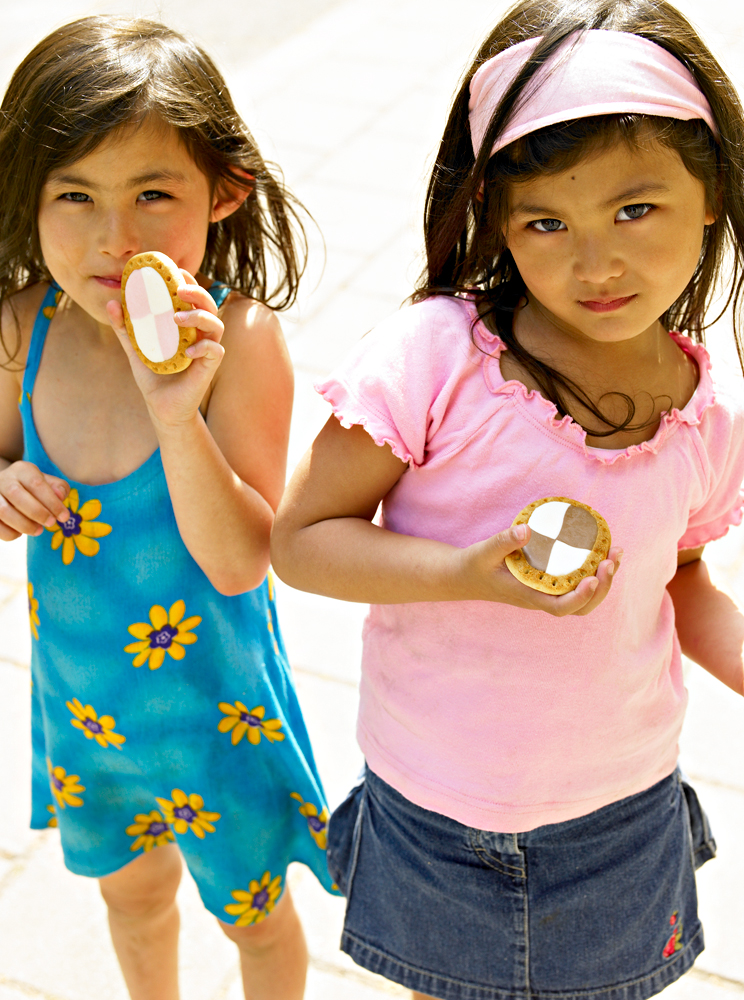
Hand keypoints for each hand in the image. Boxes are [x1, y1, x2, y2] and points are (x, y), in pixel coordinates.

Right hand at [0, 460, 69, 539]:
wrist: (8, 490)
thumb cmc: (33, 488)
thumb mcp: (48, 483)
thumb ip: (58, 488)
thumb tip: (60, 496)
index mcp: (22, 470)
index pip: (36, 483)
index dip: (52, 502)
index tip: (64, 517)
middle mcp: (4, 479)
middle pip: (16, 494)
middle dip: (37, 512)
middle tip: (51, 523)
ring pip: (3, 510)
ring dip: (24, 524)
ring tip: (38, 530)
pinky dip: (10, 533)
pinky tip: (20, 533)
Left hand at [106, 270, 224, 429]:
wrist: (161, 407)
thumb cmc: (153, 375)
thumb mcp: (134, 348)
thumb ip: (124, 327)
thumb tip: (111, 302)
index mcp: (185, 324)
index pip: (192, 296)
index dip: (187, 280)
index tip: (174, 270)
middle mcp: (199, 333)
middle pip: (208, 304)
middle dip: (198, 292)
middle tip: (179, 289)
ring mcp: (206, 349)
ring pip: (216, 324)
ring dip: (200, 316)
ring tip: (178, 318)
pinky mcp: (209, 367)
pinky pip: (214, 350)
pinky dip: (203, 346)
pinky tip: (188, 350)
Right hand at [457, 523, 621, 615]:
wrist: (464, 577)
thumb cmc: (474, 565)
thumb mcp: (484, 551)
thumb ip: (504, 541)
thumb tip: (527, 530)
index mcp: (528, 596)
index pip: (560, 607)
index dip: (581, 597)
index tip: (593, 577)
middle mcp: (541, 598)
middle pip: (581, 607)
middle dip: (602, 587)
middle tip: (610, 559)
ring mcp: (546, 592)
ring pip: (583, 598)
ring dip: (603, 580)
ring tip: (614, 553)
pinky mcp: (548, 583)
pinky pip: (577, 583)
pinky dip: (593, 571)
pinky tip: (600, 551)